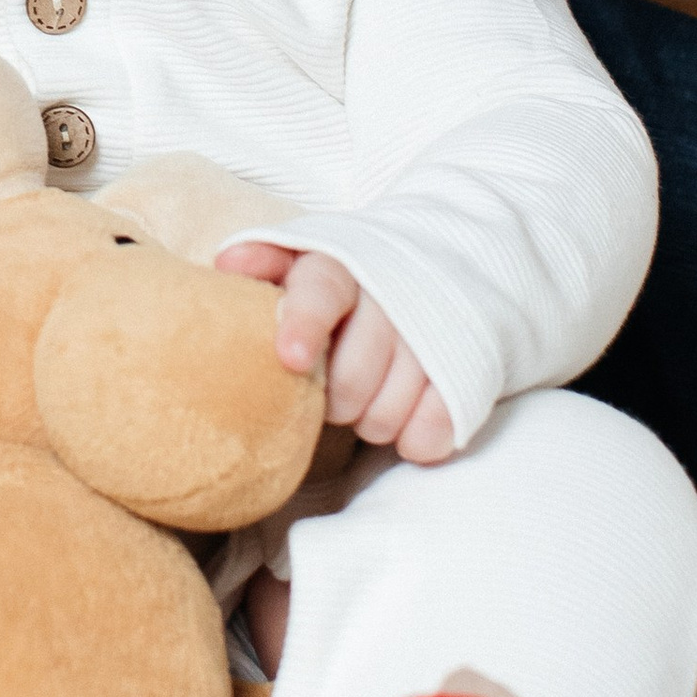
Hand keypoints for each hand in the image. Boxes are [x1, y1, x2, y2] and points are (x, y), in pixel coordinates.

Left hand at [215, 244, 453, 459]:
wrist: (443, 264)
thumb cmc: (349, 279)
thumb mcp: (306, 259)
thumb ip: (266, 262)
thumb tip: (228, 265)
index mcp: (343, 266)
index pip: (323, 290)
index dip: (305, 323)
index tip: (291, 358)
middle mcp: (393, 296)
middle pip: (352, 377)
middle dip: (331, 398)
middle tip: (327, 387)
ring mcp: (434, 335)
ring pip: (387, 413)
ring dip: (368, 418)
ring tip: (364, 395)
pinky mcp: (467, 372)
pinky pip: (431, 432)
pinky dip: (412, 437)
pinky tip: (403, 418)